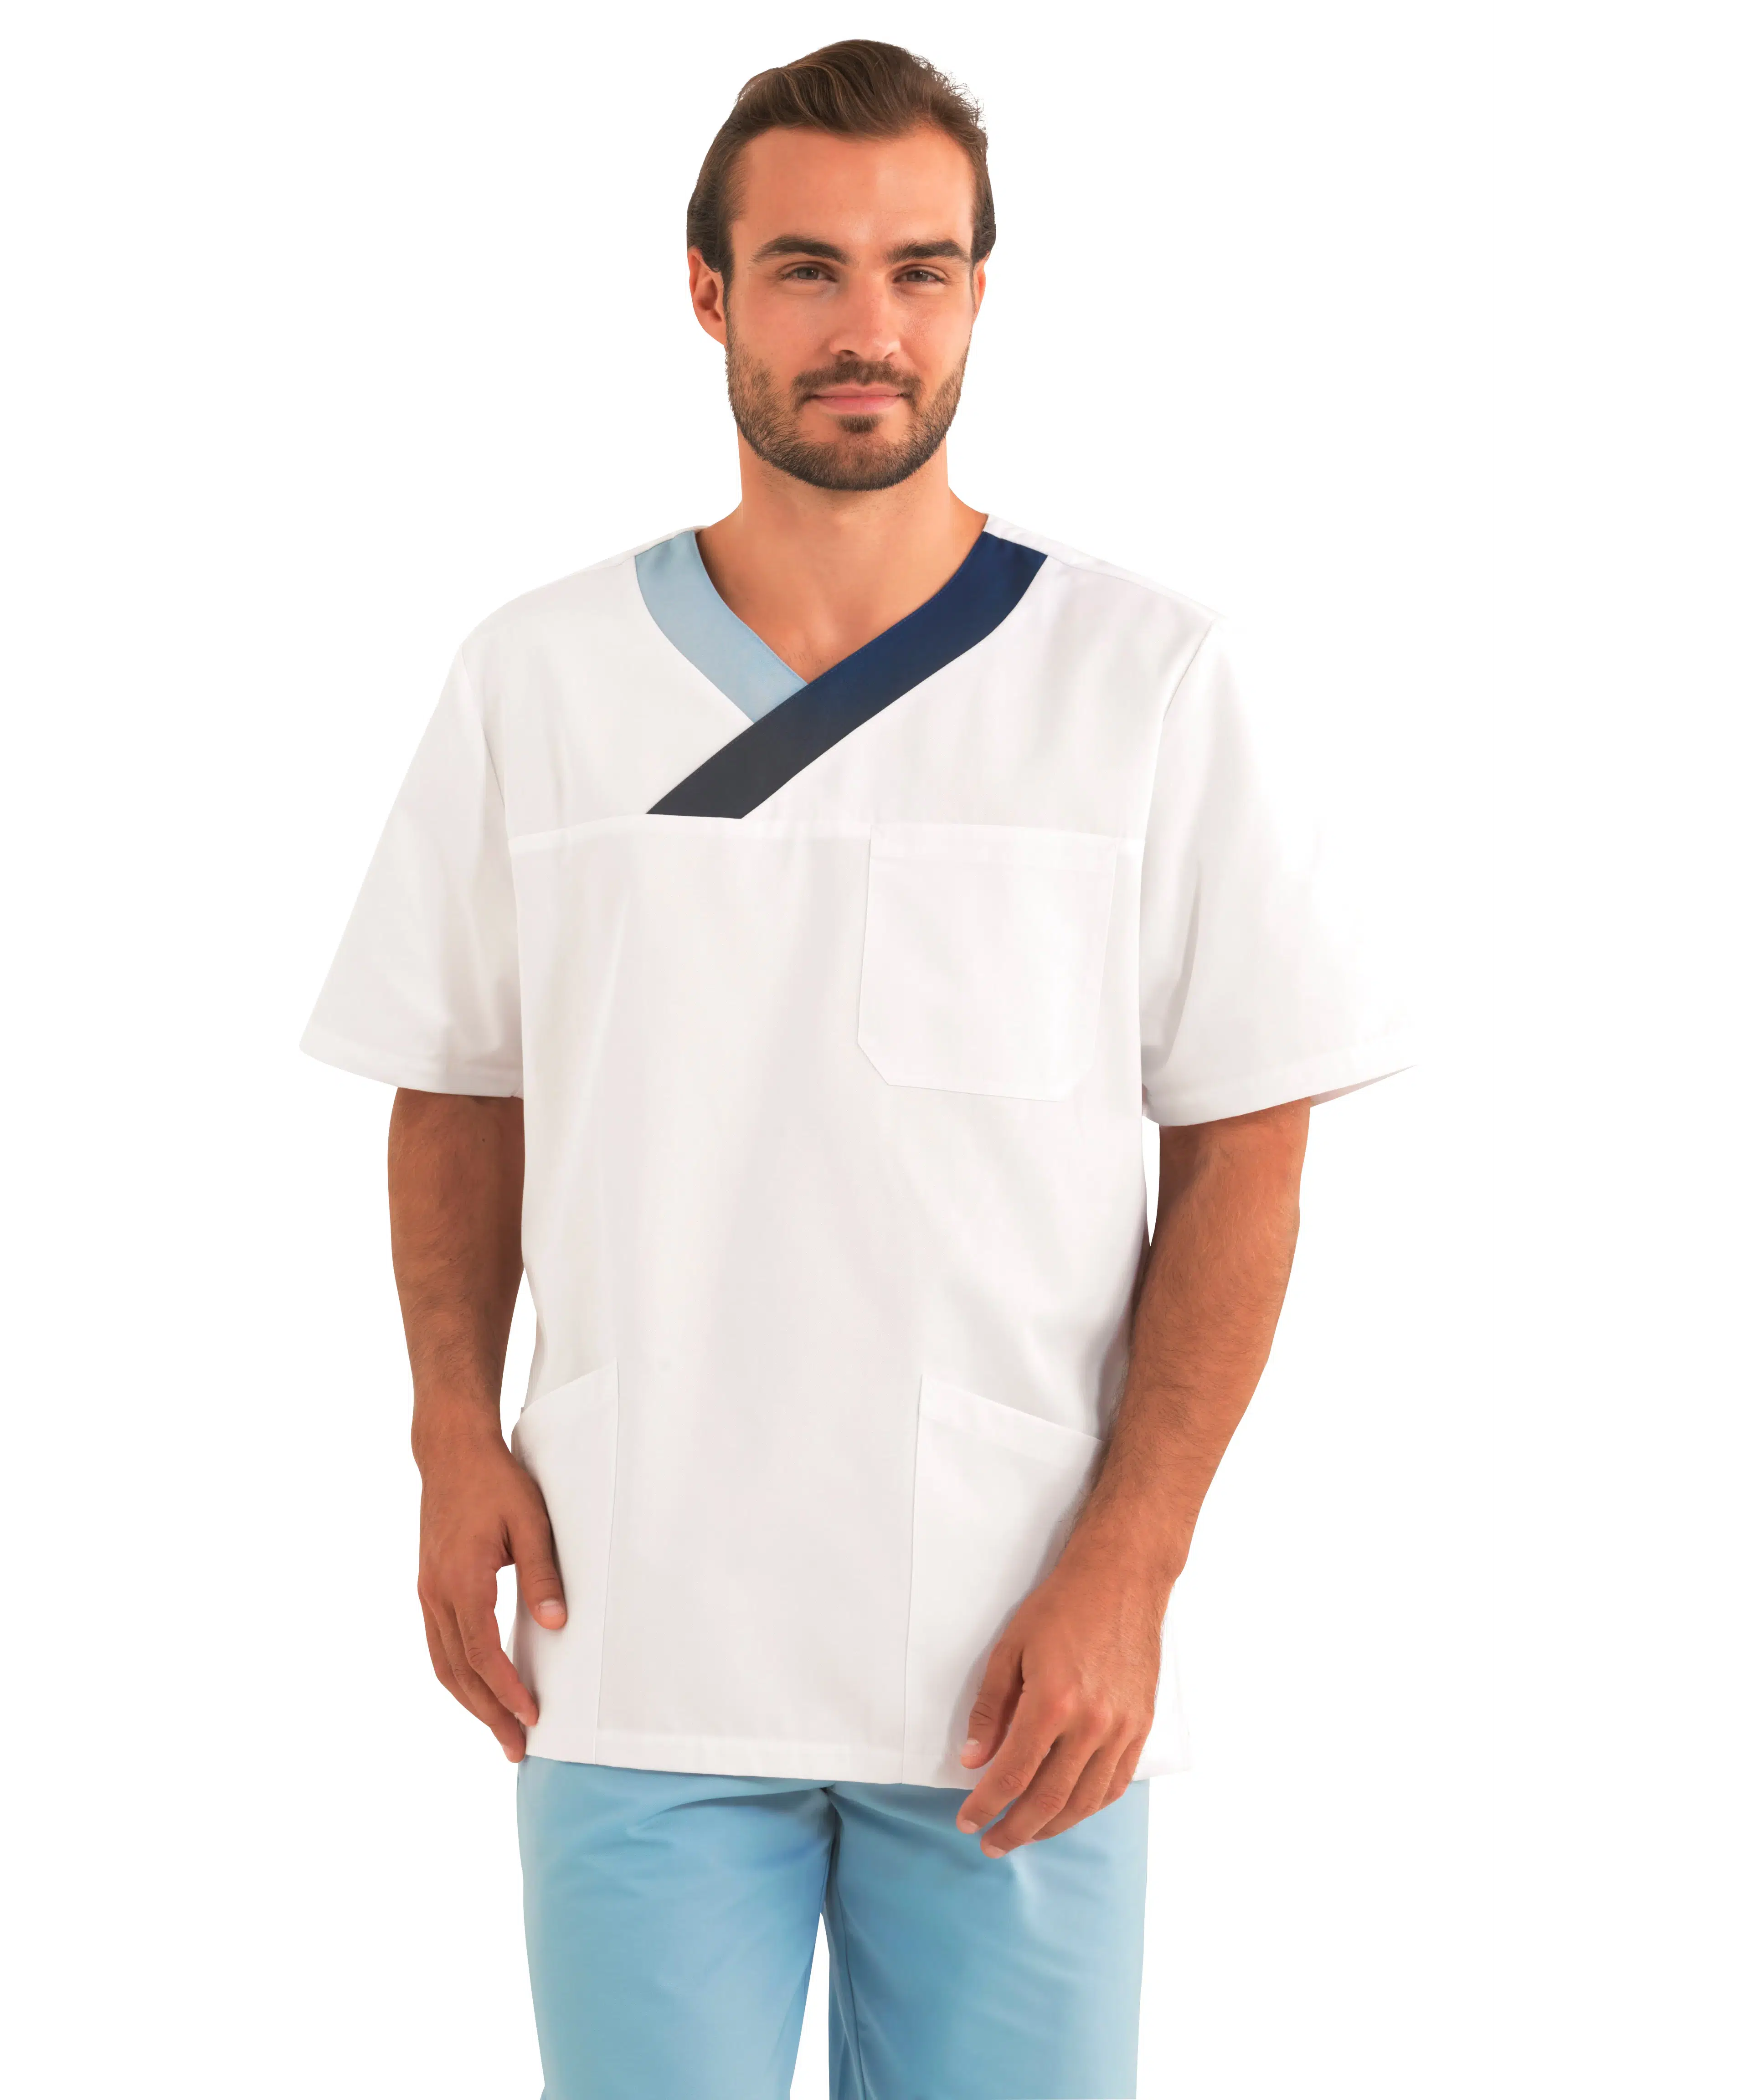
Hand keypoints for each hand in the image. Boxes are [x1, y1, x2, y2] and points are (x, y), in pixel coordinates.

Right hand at [415, 1426, 566, 1760]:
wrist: (452, 1451)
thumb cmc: (496, 1481)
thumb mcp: (531, 1520)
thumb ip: (543, 1574)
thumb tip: (558, 1623)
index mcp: (463, 1580)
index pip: (483, 1654)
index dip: (506, 1691)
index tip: (532, 1717)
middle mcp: (437, 1593)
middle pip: (459, 1671)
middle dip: (488, 1713)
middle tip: (516, 1747)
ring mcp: (428, 1591)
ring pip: (444, 1663)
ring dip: (470, 1701)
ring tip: (499, 1730)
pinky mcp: (429, 1586)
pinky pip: (439, 1644)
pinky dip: (458, 1674)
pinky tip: (477, 1688)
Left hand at [955, 1552, 1166, 1854]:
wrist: (1122, 1580)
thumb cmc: (1061, 1608)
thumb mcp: (1010, 1649)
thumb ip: (990, 1710)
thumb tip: (973, 1761)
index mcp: (1052, 1703)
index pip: (1012, 1775)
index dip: (986, 1805)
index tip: (966, 1821)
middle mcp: (1091, 1725)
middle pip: (1048, 1800)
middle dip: (1015, 1830)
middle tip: (991, 1843)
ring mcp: (1122, 1730)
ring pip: (1084, 1801)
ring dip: (1051, 1827)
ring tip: (1025, 1835)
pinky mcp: (1140, 1727)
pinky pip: (1114, 1784)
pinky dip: (1088, 1807)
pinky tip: (1068, 1812)